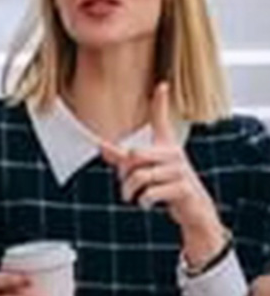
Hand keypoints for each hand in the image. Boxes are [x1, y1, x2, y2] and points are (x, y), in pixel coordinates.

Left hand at [99, 82, 226, 266]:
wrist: (195, 210)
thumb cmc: (167, 186)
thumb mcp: (146, 171)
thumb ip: (123, 160)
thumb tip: (101, 146)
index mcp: (166, 146)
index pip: (162, 121)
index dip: (161, 103)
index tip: (162, 84)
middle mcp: (174, 154)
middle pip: (133, 155)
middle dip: (123, 173)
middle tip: (126, 185)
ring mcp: (180, 171)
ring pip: (139, 176)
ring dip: (130, 191)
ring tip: (133, 197)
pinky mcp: (184, 189)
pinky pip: (151, 192)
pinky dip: (143, 201)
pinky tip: (147, 203)